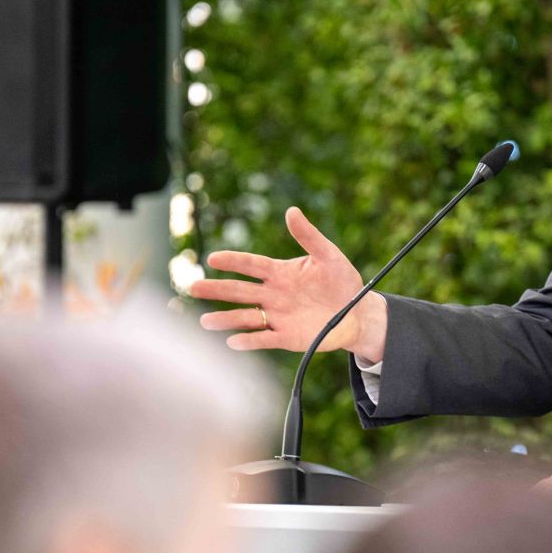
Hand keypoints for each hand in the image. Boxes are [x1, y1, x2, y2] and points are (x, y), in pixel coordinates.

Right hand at [191, 206, 388, 357]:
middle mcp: (273, 294)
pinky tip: (232, 341)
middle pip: (240, 291)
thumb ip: (309, 236)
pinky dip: (249, 341)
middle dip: (217, 289)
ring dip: (226, 318)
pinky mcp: (286, 337)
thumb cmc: (343, 281)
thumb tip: (292, 211)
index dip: (233, 262)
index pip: (251, 265)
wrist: (358, 313)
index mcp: (280, 272)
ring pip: (246, 317)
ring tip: (205, 321)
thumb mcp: (329, 255)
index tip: (213, 258)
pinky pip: (264, 339)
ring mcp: (278, 316)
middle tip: (193, 286)